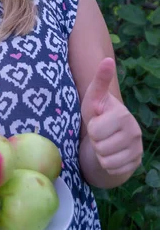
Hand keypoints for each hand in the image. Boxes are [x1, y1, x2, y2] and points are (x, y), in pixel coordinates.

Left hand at [80, 58, 142, 176]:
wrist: (107, 134)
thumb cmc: (98, 112)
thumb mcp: (94, 96)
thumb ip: (100, 79)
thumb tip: (106, 59)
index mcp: (123, 115)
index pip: (96, 131)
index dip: (91, 128)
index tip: (97, 122)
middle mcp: (135, 132)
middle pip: (100, 147)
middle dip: (95, 141)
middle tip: (100, 134)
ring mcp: (137, 149)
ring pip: (106, 160)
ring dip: (100, 153)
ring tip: (104, 143)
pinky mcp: (135, 163)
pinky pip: (112, 169)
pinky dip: (107, 164)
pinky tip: (110, 153)